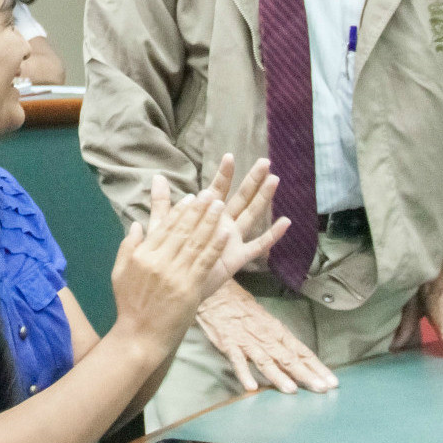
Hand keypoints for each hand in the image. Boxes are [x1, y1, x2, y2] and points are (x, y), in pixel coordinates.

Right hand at [110, 189, 229, 349]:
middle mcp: (158, 261)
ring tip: (220, 206)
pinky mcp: (189, 287)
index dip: (179, 211)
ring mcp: (175, 274)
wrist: (140, 335)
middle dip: (198, 210)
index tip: (191, 198)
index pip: (164, 227)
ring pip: (195, 242)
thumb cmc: (129, 305)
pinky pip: (205, 261)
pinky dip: (215, 245)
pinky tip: (224, 232)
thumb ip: (128, 246)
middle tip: (211, 194)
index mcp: (142, 255)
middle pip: (182, 230)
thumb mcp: (119, 273)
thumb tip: (138, 225)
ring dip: (210, 222)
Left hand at [151, 156, 287, 296]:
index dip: (223, 174)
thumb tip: (157, 176)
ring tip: (275, 181)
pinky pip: (258, 245)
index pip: (217, 189)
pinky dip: (272, 235)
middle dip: (251, 180)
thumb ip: (162, 202)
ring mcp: (232, 240)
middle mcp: (222, 224)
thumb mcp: (162, 226)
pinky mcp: (238, 258)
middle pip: (240, 198)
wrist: (172, 286)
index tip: (229, 156)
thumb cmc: (168, 256)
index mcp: (205, 215)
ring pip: (252, 215)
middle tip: (264, 162)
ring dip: (263, 199)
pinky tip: (286, 222)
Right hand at [195, 279, 338, 393]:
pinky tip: (251, 387)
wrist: (215, 292)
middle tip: (321, 389)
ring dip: (278, 376)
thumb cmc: (240, 305)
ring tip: (291, 390)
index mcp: (276, 330)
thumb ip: (278, 339)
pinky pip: (236, 359)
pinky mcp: (227, 343)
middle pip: (288, 358)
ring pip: (265, 360)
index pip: (301, 351)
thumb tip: (295, 357)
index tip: (332, 382)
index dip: (317, 366)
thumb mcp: (265, 318)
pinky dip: (243, 372)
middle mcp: (265, 336)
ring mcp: (246, 340)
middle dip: (306, 374)